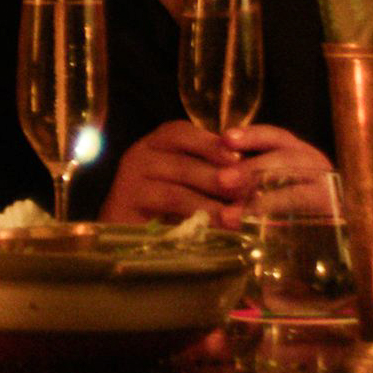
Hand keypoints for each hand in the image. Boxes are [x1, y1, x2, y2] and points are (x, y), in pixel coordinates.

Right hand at [97, 121, 333, 227]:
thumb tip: (253, 176)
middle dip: (219, 177)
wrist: (119, 240)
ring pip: (178, 185)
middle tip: (248, 194)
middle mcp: (141, 153)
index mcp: (157, 143)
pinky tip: (213, 229)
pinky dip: (193, 217)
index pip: (183, 132)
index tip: (240, 159)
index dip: (212, 144)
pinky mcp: (125, 204)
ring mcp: (130, 178)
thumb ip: (210, 173)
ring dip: (210, 203)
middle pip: (184, 158)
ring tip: (237, 218)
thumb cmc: (162, 210)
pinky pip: (165, 209)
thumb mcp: (188, 185)